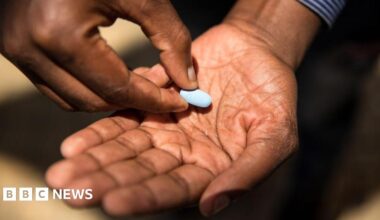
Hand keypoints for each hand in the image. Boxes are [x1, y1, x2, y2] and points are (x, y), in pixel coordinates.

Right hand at [0, 0, 196, 111]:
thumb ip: (170, 39)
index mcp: (60, 34)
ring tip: (139, 80)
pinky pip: (56, 85)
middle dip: (133, 101)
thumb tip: (188, 83)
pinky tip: (112, 72)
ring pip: (72, 99)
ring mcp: (16, 49)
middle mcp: (29, 48)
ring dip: (109, 97)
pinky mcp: (15, 46)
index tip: (180, 102)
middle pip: (94, 100)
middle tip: (163, 87)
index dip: (153, 100)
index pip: (117, 87)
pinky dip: (88, 87)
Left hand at [46, 23, 297, 215]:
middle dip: (105, 182)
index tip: (112, 202)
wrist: (257, 52)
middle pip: (140, 173)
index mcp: (212, 171)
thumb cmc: (274, 96)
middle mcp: (183, 156)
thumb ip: (248, 172)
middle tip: (69, 190)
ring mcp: (166, 130)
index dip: (144, 196)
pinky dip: (101, 131)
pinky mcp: (153, 105)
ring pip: (125, 149)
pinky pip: (124, 118)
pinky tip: (75, 143)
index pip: (174, 190)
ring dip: (95, 160)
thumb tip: (210, 206)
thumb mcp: (275, 135)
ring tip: (63, 171)